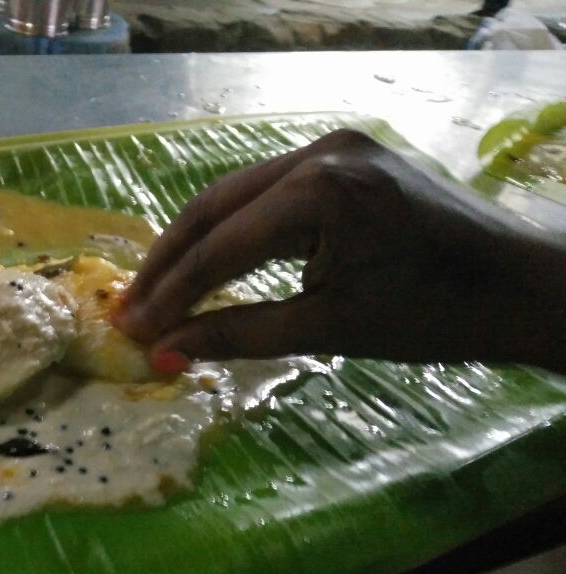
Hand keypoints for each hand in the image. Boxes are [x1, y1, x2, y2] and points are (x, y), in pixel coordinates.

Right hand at [116, 129, 565, 372]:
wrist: (521, 286)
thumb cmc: (434, 316)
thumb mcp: (330, 327)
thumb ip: (240, 333)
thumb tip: (166, 350)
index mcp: (320, 190)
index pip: (220, 245)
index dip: (170, 292)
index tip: (130, 328)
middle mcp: (320, 151)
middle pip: (215, 206)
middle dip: (168, 262)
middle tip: (129, 308)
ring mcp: (334, 147)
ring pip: (237, 195)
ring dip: (196, 244)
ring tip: (158, 291)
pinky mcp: (346, 158)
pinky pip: (269, 193)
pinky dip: (235, 231)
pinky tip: (210, 262)